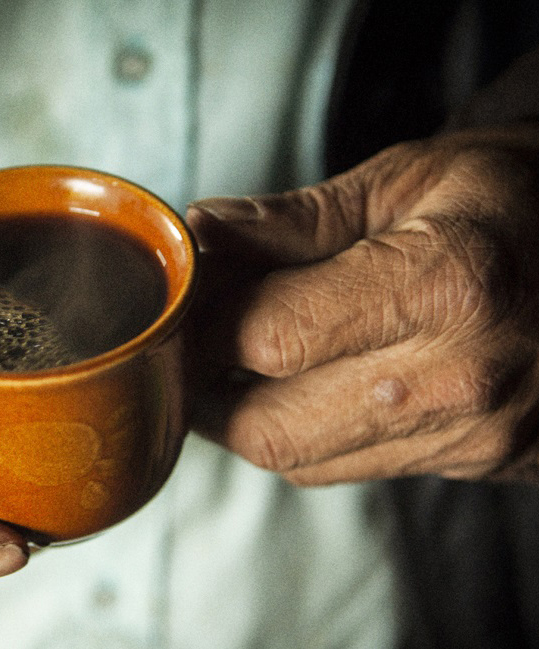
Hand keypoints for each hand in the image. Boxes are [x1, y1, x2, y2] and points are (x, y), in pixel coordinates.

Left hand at [186, 124, 538, 484]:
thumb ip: (295, 219)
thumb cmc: (513, 198)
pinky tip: (311, 382)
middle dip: (210, 389)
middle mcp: (461, 376)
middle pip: (271, 427)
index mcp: (443, 284)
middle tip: (197, 343)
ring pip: (305, 460)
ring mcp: (475, 432)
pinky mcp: (479, 460)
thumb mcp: (408, 179)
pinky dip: (310, 432)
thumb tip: (203, 235)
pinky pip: (354, 466)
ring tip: (247, 359)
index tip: (178, 310)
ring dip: (253, 416)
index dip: (202, 328)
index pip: (269, 338)